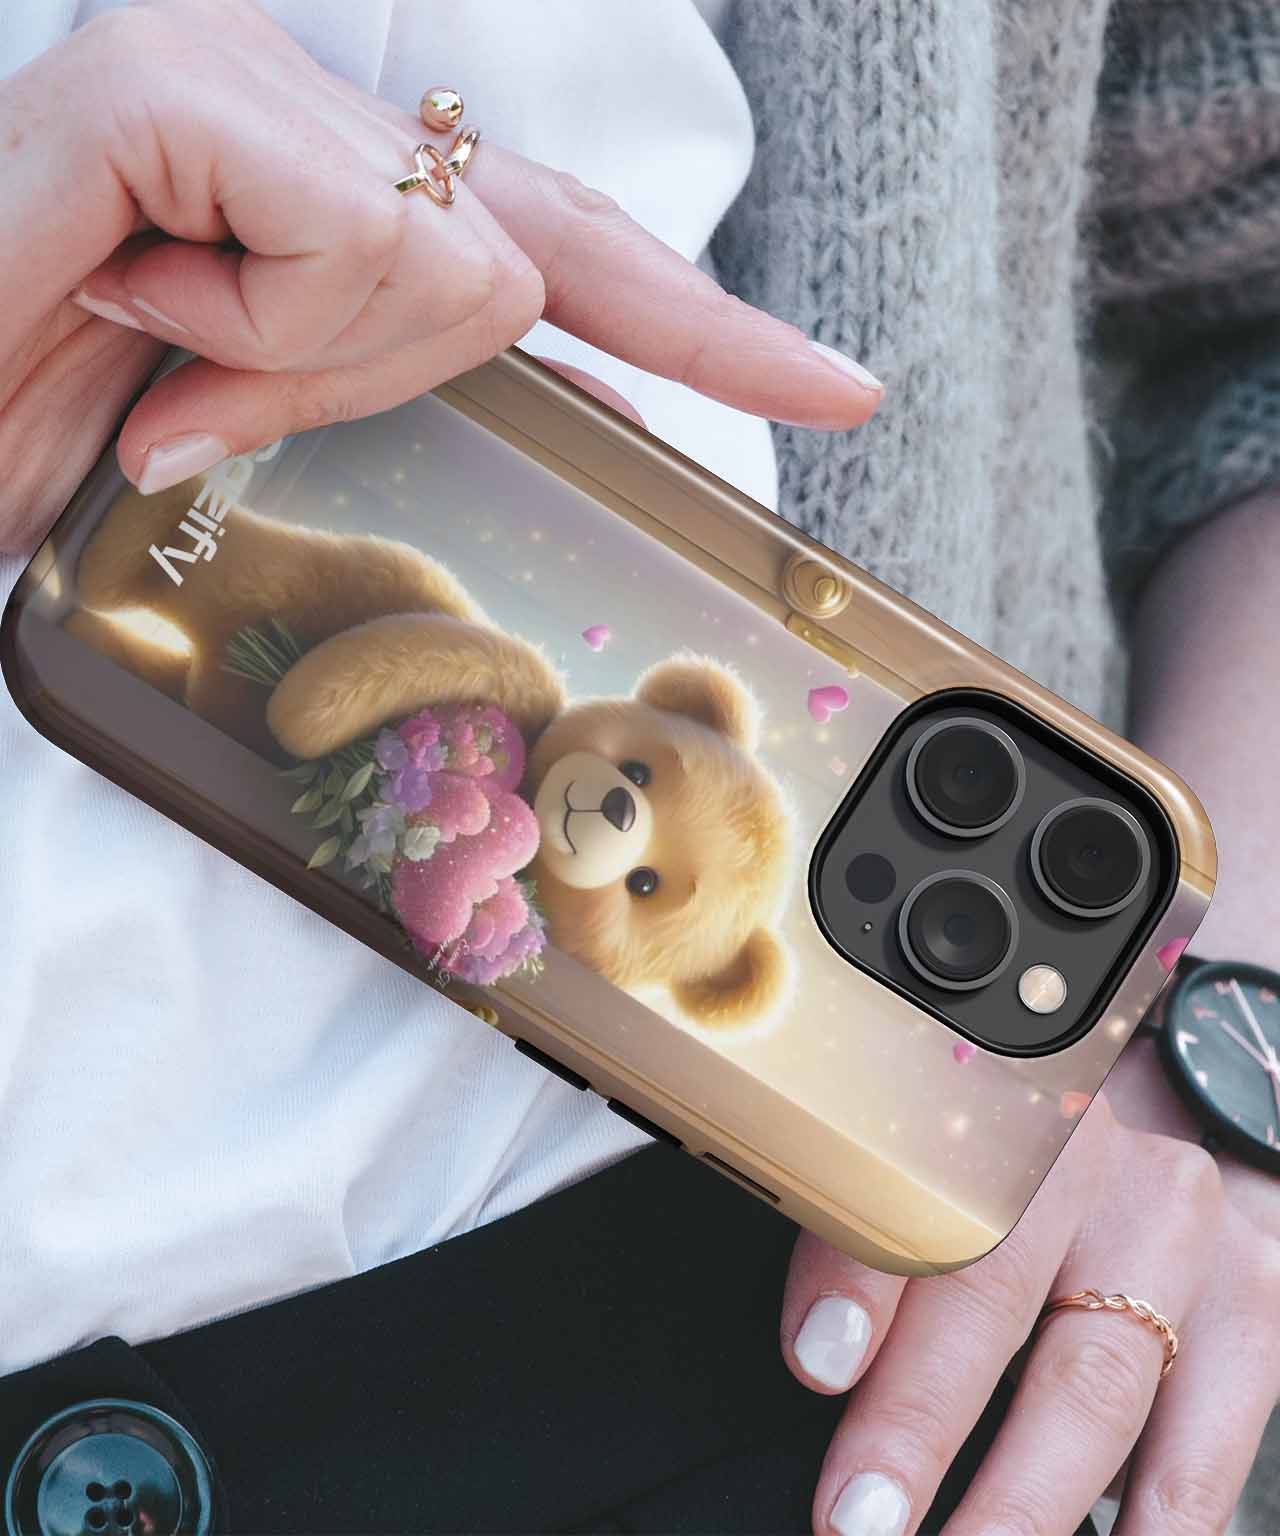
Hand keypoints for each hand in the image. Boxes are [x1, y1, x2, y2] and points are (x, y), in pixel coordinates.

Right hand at [0, 0, 881, 554]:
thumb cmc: (46, 420)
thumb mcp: (252, 422)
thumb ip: (387, 385)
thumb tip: (566, 393)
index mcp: (332, 178)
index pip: (567, 245)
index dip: (707, 326)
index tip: (838, 390)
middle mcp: (303, 100)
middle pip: (520, 269)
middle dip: (381, 372)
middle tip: (199, 377)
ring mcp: (241, 74)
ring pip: (448, 270)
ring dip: (288, 363)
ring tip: (143, 337)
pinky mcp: (174, 82)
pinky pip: (345, 245)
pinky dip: (246, 325)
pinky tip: (132, 295)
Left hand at [781, 1091, 1279, 1533]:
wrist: (1164, 1132)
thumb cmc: (1017, 1168)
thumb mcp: (942, 1163)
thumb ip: (874, 1231)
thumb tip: (820, 1356)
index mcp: (987, 1107)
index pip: (914, 1183)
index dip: (861, 1276)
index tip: (816, 1364)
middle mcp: (1089, 1157)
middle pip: (997, 1287)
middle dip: (920, 1419)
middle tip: (860, 1515)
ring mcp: (1178, 1233)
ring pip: (1097, 1380)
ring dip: (1020, 1495)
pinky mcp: (1249, 1303)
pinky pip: (1204, 1439)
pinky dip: (1150, 1521)